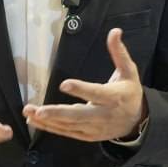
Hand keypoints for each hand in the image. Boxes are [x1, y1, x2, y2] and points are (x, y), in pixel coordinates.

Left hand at [23, 28, 146, 141]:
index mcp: (113, 97)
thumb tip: (115, 31)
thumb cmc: (130, 92)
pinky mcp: (87, 135)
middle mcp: (103, 115)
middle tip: (39, 110)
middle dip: (57, 113)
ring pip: (69, 126)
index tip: (63, 84)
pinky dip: (51, 128)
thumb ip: (119, 52)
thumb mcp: (129, 71)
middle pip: (78, 115)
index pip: (95, 93)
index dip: (80, 90)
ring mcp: (94, 128)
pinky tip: (35, 121)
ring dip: (48, 120)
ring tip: (29, 112)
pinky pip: (67, 132)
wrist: (137, 122)